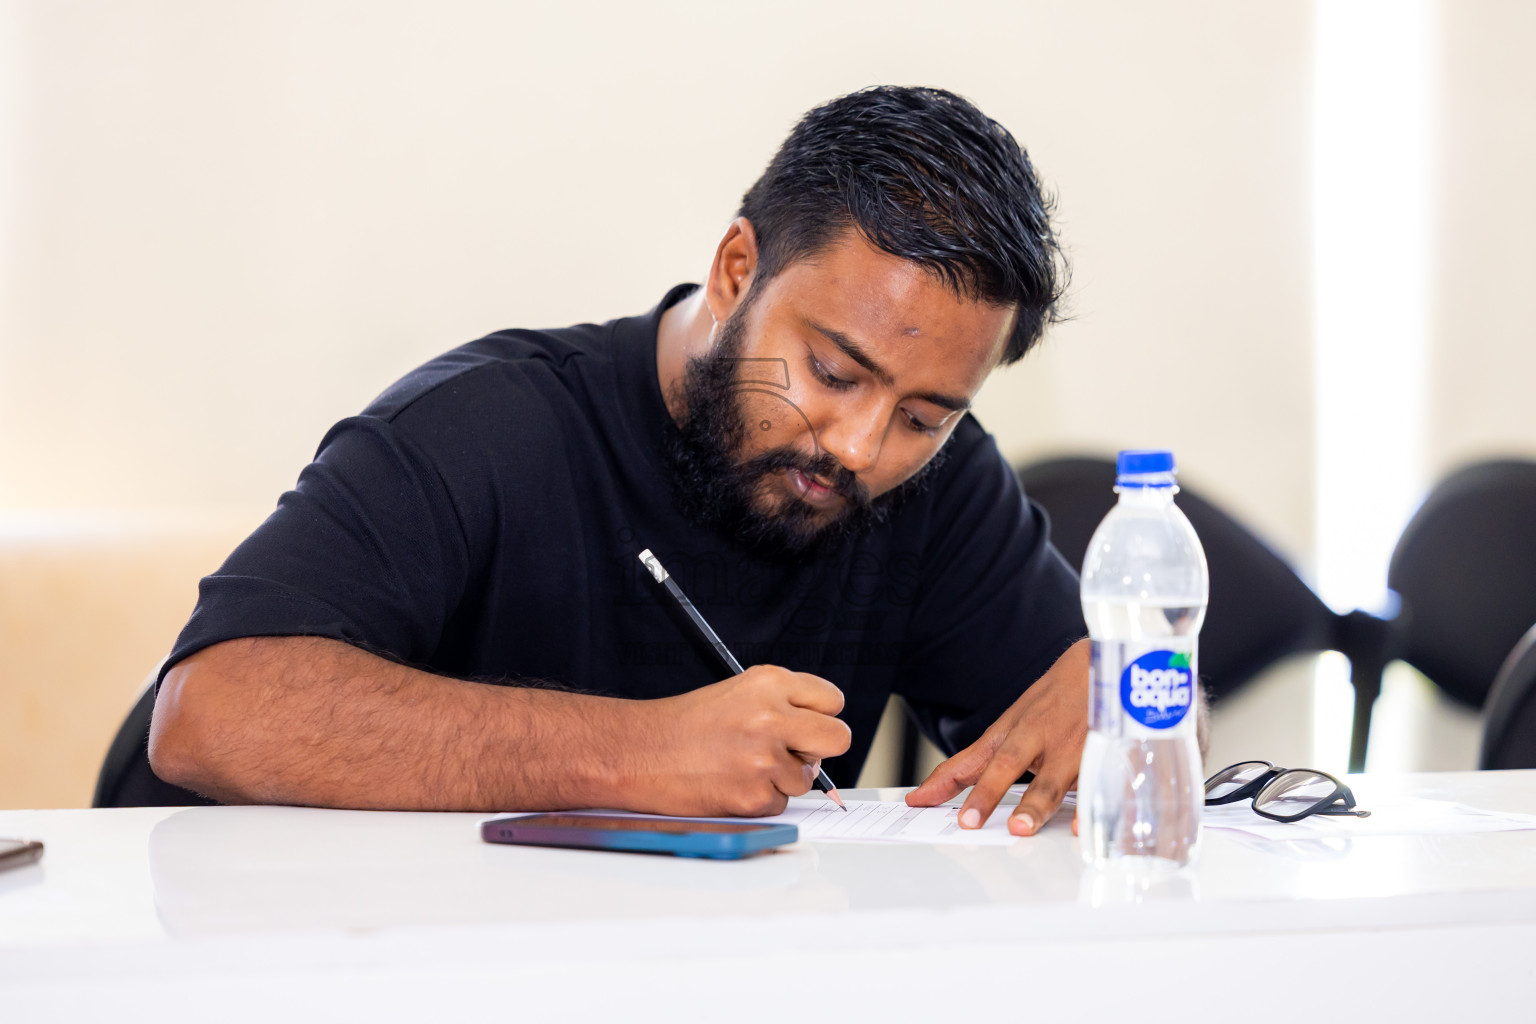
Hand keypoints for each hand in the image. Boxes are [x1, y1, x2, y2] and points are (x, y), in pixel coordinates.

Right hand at [634, 665, 850, 817]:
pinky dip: (761, 799)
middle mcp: (771, 716)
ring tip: (743, 765)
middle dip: (821, 748)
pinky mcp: (754, 795)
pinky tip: (732, 783)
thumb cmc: (686, 725)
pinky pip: (781, 803)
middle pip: (838, 738)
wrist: (641, 753)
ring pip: (806, 777)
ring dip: (783, 778)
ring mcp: (764, 758)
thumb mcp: (739, 692)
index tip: (807, 723)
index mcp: (769, 682)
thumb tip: (820, 730)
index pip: (833, 700)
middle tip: (797, 751)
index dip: (820, 715)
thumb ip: (783, 702)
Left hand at [905, 639, 1088, 835]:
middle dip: (989, 790)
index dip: (960, 784)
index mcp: (1020, 731)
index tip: (926, 802)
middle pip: (1013, 762)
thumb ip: (971, 763)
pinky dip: (1092, 808)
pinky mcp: (1110, 760)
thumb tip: (927, 793)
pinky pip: (1102, 786)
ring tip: (1021, 828)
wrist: (1107, 666)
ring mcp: (1078, 748)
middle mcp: (1045, 739)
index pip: (985, 758)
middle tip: (970, 821)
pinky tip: (1080, 828)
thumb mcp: (1010, 725)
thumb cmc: (1054, 700)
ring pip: (1056, 779)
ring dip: (1037, 804)